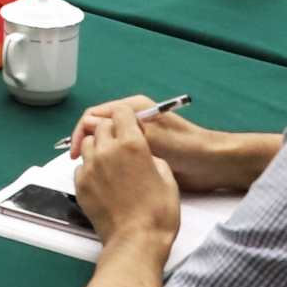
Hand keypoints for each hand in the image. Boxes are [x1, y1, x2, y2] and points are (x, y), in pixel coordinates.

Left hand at [70, 109, 181, 247]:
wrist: (135, 242)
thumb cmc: (158, 213)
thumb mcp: (167, 178)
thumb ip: (152, 157)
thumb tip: (143, 155)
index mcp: (132, 144)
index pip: (121, 113)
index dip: (127, 118)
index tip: (130, 126)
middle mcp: (107, 151)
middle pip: (102, 126)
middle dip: (112, 132)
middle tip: (122, 147)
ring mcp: (90, 167)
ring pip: (89, 144)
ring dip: (99, 148)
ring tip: (111, 164)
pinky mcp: (80, 184)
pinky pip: (81, 166)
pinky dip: (90, 168)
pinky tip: (103, 182)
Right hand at [72, 96, 236, 195]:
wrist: (211, 165)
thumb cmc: (186, 147)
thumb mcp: (151, 136)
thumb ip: (120, 129)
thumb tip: (89, 123)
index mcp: (136, 108)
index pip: (96, 115)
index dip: (82, 132)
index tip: (76, 151)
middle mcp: (135, 121)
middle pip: (99, 129)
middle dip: (86, 144)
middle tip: (79, 164)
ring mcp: (138, 138)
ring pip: (107, 144)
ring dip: (97, 155)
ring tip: (90, 172)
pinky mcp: (143, 154)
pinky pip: (118, 157)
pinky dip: (109, 165)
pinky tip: (106, 177)